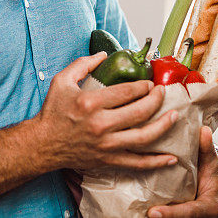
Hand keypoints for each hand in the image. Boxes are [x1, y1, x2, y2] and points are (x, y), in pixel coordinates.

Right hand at [34, 53, 179, 171]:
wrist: (43, 144)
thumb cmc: (52, 111)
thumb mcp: (62, 81)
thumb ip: (82, 64)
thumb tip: (104, 54)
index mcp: (90, 102)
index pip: (127, 92)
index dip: (143, 86)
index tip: (149, 83)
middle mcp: (100, 124)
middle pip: (140, 112)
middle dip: (156, 100)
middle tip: (162, 93)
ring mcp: (106, 145)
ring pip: (144, 137)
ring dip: (164, 126)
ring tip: (174, 116)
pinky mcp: (108, 160)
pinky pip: (137, 163)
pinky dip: (156, 162)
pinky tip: (171, 158)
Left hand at [147, 126, 217, 217]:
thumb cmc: (216, 172)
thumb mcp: (213, 161)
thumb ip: (207, 148)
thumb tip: (204, 130)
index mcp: (210, 206)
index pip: (190, 212)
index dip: (172, 213)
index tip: (153, 213)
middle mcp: (199, 215)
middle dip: (162, 216)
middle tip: (142, 213)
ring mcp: (189, 215)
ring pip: (172, 217)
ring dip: (157, 214)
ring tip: (137, 211)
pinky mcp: (180, 211)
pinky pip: (169, 211)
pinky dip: (158, 210)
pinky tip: (139, 206)